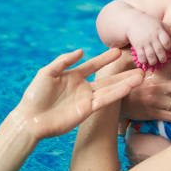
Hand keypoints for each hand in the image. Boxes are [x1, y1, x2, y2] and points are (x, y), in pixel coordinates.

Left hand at [17, 49, 143, 139]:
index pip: (93, 65)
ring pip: (110, 90)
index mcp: (73, 76)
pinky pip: (105, 100)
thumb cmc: (35, 95)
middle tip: (140, 68)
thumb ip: (63, 61)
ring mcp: (86, 99)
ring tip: (140, 77)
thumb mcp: (47, 73)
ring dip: (125, 84)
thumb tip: (81, 51)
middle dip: (123, 74)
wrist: (30, 119)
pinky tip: (127, 87)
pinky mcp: (87, 110)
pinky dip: (116, 93)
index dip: (104, 59)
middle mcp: (83, 87)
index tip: (117, 51)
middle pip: (107, 79)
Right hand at [126, 13, 170, 66]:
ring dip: (153, 61)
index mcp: (159, 30)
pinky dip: (144, 61)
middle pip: (159, 50)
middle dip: (162, 58)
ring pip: (150, 55)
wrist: (132, 21)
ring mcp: (144, 42)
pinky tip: (145, 60)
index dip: (168, 47)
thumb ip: (167, 30)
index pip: (166, 41)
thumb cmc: (149, 23)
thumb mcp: (159, 23)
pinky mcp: (137, 46)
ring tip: (154, 62)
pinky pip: (141, 56)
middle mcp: (152, 37)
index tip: (167, 48)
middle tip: (163, 60)